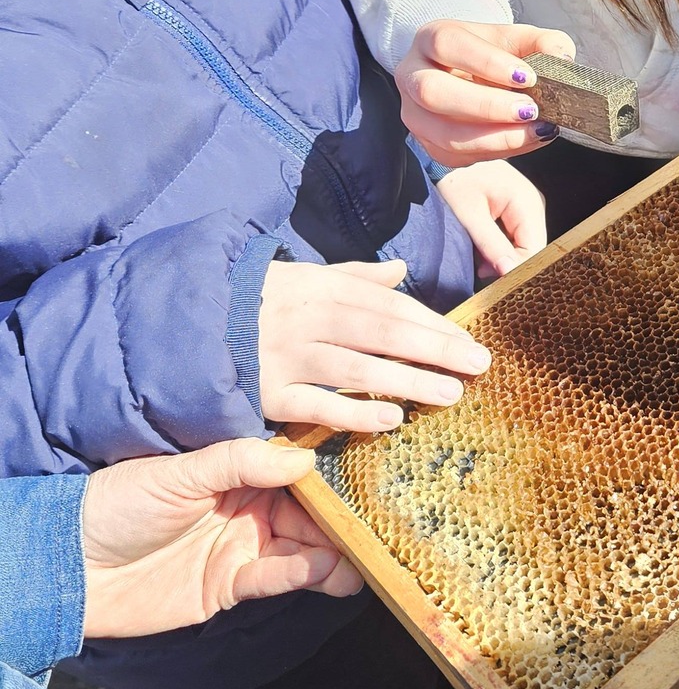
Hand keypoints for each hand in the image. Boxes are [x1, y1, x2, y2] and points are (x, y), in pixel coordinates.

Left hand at [79, 439, 361, 638]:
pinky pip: (277, 578)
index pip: (295, 468)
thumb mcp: (178, 474)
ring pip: (303, 547)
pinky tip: (325, 570)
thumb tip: (303, 458)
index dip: (331, 469)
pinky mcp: (231, 585)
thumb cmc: (118, 505)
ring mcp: (242, 546)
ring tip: (364, 555)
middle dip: (343, 517)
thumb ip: (240, 463)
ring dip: (334, 552)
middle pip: (309, 511)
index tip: (369, 466)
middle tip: (381, 520)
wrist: (72, 566)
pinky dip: (303, 575)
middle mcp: (247, 507)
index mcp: (236, 472)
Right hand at [259, 259, 491, 432]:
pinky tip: (391, 419)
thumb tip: (401, 269)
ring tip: (450, 395)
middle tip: (478, 365)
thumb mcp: (304, 277)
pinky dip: (354, 411)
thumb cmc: (259, 301)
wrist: (190, 323)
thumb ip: (355, 276)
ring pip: (357, 368)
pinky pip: (317, 404)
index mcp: (323, 287)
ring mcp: (288, 355)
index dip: (432, 324)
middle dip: (434, 348)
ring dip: (408, 381)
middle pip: (383, 332)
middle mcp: (308, 317)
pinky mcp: (268, 392)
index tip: (469, 341)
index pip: (390, 305)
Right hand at [397, 21, 576, 165]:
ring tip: (534, 131)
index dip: (487, 62)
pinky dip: (496, 152)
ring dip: (494, 138)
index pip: (448, 45)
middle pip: (434, 92)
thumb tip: (560, 56)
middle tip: (529, 110)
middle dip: (486, 106)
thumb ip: (545, 42)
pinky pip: (456, 156)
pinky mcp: (428, 144)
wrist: (469, 76)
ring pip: (442, 134)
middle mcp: (413, 75)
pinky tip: (525, 141)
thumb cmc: (493, 56)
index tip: (527, 77)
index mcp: (431, 38)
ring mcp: (415, 114)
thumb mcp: (519, 40)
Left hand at [436, 159, 548, 279]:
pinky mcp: (521, 209)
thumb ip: (492, 245)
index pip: (535, 248)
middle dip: (509, 264)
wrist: (444, 160)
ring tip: (479, 256)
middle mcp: (534, 202)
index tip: (492, 280)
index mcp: (526, 200)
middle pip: (533, 247)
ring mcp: (529, 205)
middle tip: (481, 268)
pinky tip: (485, 247)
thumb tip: (511, 272)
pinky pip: (519, 237)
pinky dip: (503, 247)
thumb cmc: (454, 182)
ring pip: (526, 244)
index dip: (517, 268)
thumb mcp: (469, 217)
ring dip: (504, 257)